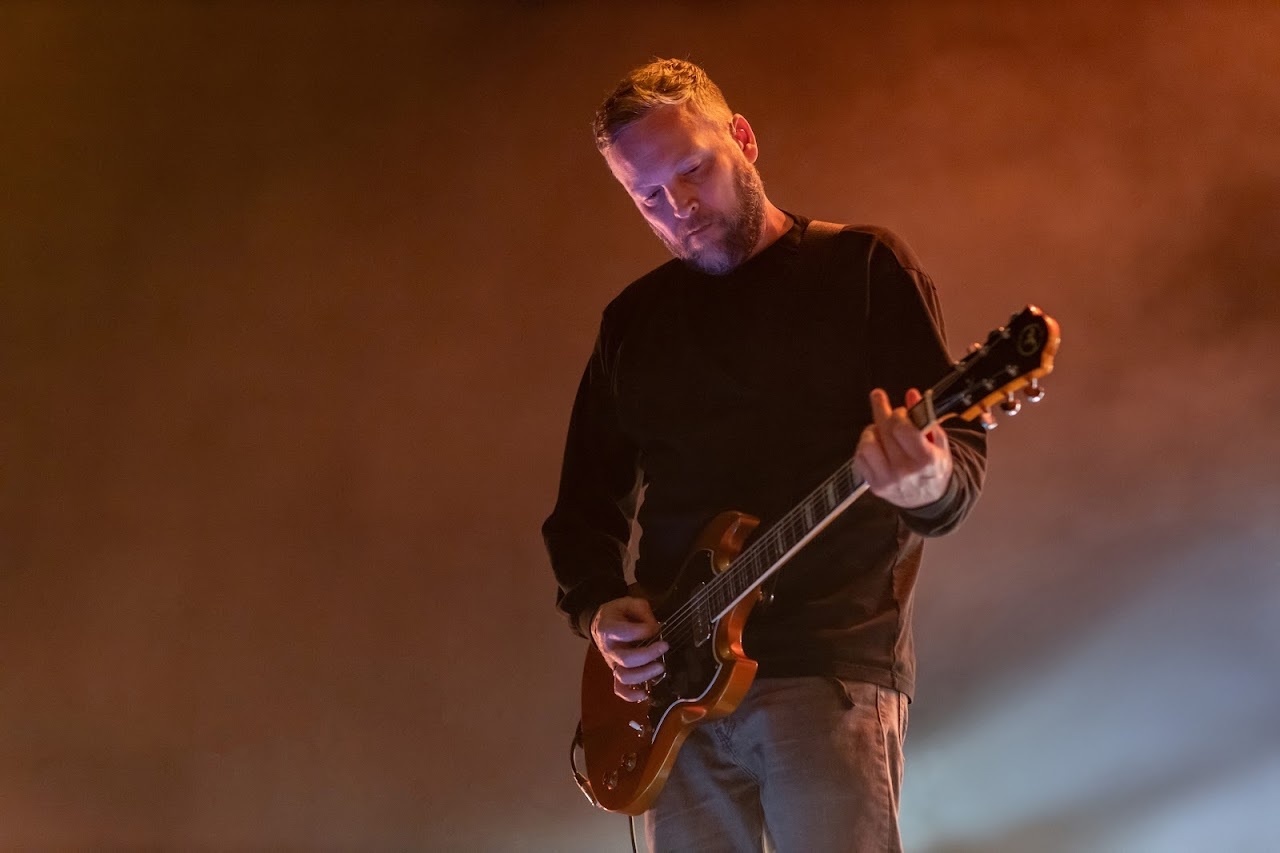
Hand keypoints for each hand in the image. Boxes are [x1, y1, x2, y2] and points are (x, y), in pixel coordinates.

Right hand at [590, 596, 667, 702]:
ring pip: (624, 677)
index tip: (657, 627)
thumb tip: (655, 628)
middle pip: (626, 659)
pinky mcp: (616, 672)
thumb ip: (643, 612)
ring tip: (660, 668)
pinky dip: (631, 695)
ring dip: (644, 675)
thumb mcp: (629, 603)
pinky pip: (619, 690)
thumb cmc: (618, 613)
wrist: (601, 624)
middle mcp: (608, 649)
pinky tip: (646, 693)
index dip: (644, 630)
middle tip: (665, 647)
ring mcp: (612, 663)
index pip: (625, 633)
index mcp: (608, 629)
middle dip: (648, 655)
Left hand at [854, 387, 952, 508]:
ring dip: (871, 431)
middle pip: (885, 432)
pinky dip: (865, 446)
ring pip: (867, 445)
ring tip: (879, 428)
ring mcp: (887, 480)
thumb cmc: (934, 466)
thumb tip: (912, 394)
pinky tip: (875, 444)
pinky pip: (860, 458)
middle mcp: (905, 471)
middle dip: (881, 411)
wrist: (929, 499)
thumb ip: (925, 417)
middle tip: (879, 398)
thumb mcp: (938, 442)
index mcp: (926, 459)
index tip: (900, 410)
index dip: (898, 414)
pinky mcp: (874, 486)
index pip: (903, 429)